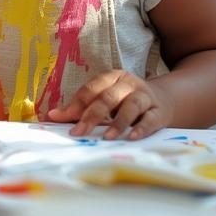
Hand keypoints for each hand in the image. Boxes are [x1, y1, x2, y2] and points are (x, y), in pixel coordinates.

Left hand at [46, 70, 175, 139]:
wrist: (166, 100)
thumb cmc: (125, 102)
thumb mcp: (104, 99)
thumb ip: (79, 108)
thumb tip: (50, 117)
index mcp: (111, 77)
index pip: (90, 90)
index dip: (75, 105)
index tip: (59, 118)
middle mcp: (128, 84)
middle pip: (107, 98)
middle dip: (91, 115)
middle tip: (79, 132)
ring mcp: (145, 97)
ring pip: (131, 107)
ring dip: (118, 122)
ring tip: (106, 137)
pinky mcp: (159, 112)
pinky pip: (150, 120)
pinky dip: (141, 129)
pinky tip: (131, 138)